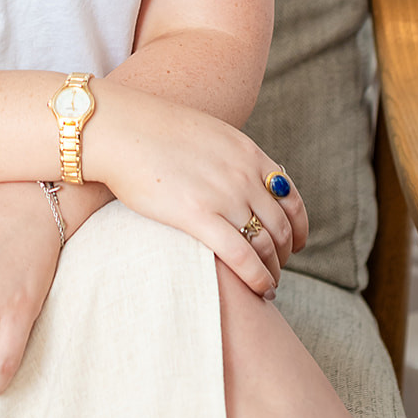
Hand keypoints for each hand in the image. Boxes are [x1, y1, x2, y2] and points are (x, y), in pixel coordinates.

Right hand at [95, 84, 307, 296]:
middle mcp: (242, 174)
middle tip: (276, 269)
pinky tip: (258, 289)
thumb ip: (228, 157)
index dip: (298, 226)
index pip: (290, 197)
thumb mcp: (205, 133)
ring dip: (271, 270)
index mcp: (246, 152)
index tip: (294, 245)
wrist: (118, 128)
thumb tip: (237, 178)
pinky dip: (257, 277)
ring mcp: (223, 195)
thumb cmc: (151, 131)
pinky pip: (242, 256)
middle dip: (284, 254)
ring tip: (267, 285)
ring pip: (265, 244)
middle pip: (281, 225)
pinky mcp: (197, 216)